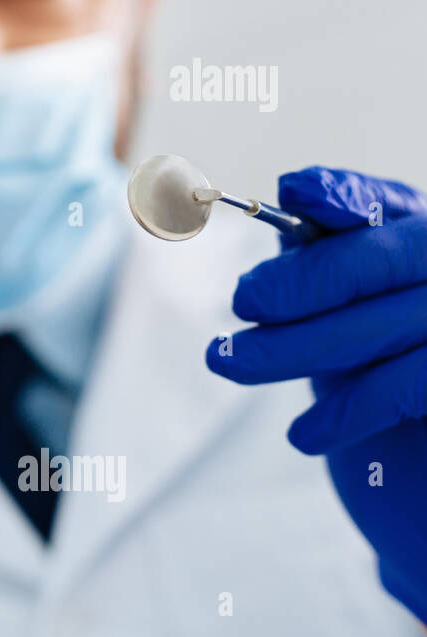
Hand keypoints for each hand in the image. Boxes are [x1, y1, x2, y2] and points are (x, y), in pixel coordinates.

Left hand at [206, 167, 426, 622]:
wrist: (403, 443)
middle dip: (302, 280)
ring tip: (229, 361)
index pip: (381, 202)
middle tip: (242, 300)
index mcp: (413, 234)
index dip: (341, 196)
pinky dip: (348, 410)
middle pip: (377, 261)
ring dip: (292, 348)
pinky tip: (303, 434)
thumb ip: (314, 248)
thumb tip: (289, 195)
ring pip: (378, 326)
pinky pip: (403, 385)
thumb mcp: (331, 297)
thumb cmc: (362, 354)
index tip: (294, 193)